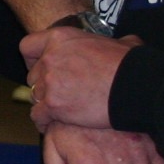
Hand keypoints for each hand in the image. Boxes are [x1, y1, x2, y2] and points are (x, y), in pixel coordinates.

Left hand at [21, 27, 135, 130]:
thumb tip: (126, 43)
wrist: (136, 87)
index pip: (28, 46)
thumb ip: (111, 43)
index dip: (33, 59)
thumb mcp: (120, 43)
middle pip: (33, 75)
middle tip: (58, 94)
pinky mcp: (53, 105)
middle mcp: (50, 57)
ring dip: (45, 104)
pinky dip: (43, 122)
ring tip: (58, 112)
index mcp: (61, 38)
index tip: (41, 67)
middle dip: (44, 85)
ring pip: (35, 96)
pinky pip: (38, 116)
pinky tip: (51, 125)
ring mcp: (49, 81)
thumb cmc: (132, 65)